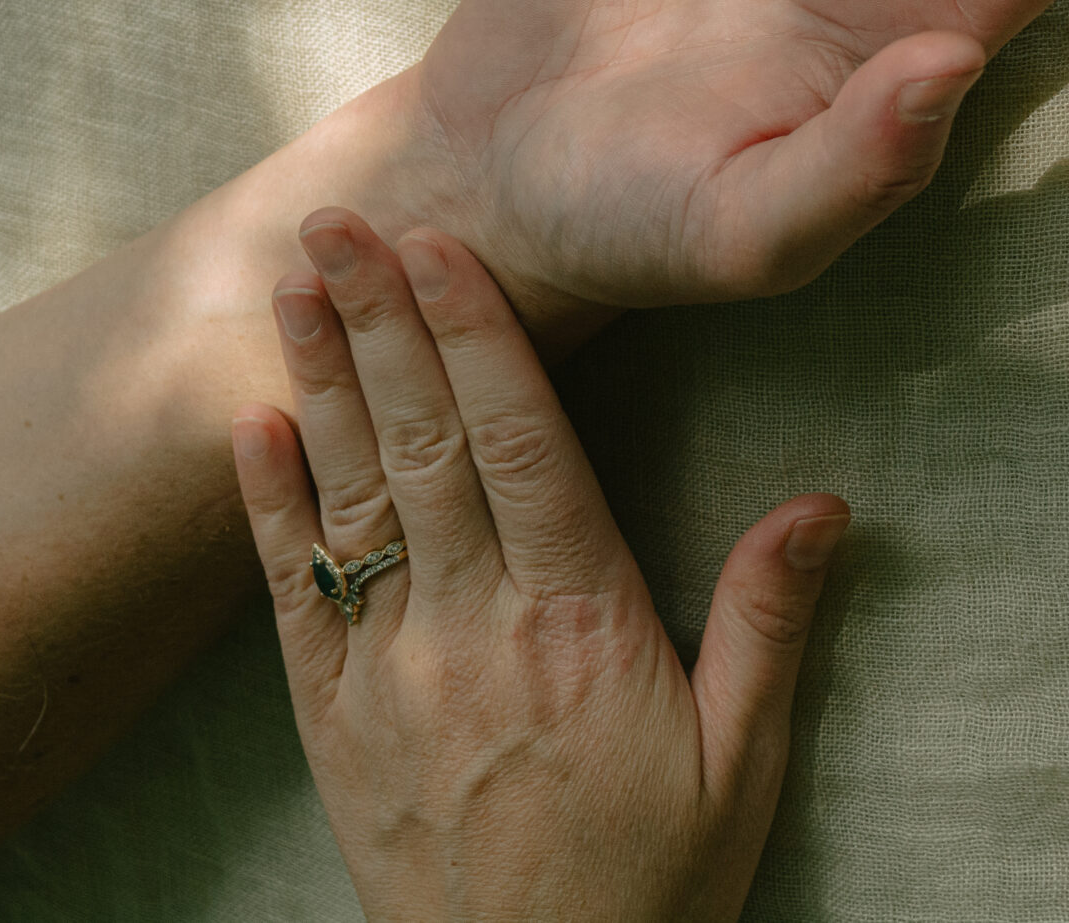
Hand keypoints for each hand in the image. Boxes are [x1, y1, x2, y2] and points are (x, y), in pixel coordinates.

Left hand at [232, 211, 847, 922]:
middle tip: (342, 213)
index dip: (477, 334)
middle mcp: (472, 629)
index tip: (441, 244)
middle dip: (380, 318)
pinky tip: (249, 422)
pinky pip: (294, 593)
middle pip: (422, 442)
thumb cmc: (650, 885)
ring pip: (352, 494)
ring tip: (292, 278)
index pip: (519, 445)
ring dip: (318, 378)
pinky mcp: (331, 718)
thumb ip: (769, 626)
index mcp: (579, 624)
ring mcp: (390, 670)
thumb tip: (820, 504)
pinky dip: (268, 504)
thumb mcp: (742, 765)